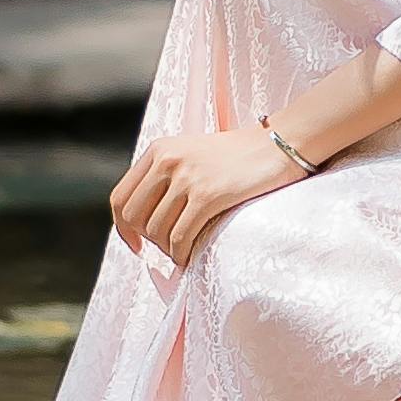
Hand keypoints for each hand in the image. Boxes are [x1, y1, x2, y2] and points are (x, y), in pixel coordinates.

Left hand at [110, 125, 293, 265]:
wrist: (279, 144)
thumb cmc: (238, 156)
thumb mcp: (191, 153)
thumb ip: (165, 177)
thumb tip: (143, 220)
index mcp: (159, 149)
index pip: (121, 198)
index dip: (124, 229)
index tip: (137, 245)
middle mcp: (167, 160)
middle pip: (135, 218)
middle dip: (149, 241)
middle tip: (169, 249)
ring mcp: (187, 177)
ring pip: (158, 231)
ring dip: (169, 250)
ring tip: (186, 251)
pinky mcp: (208, 195)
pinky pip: (181, 238)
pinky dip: (182, 255)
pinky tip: (192, 256)